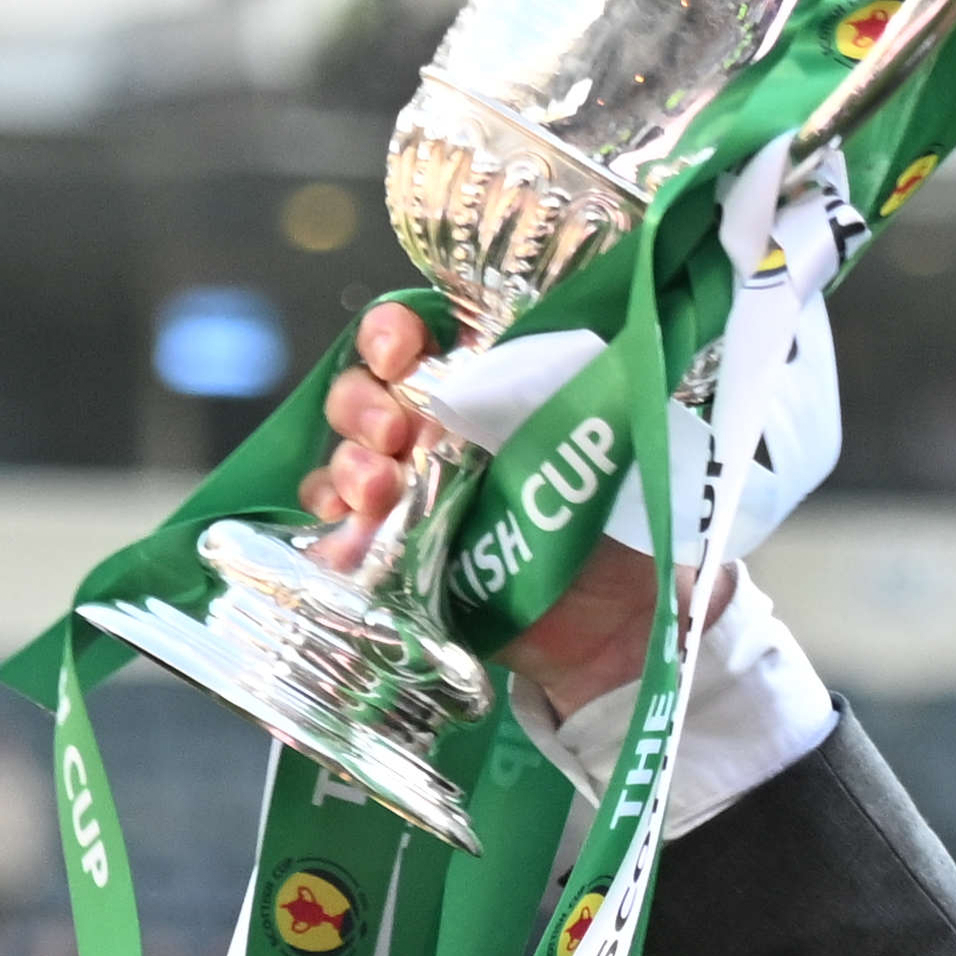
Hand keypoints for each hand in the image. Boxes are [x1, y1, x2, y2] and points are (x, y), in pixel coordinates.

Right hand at [308, 302, 670, 707]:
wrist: (618, 622)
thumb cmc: (616, 519)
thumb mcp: (598, 438)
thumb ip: (562, 385)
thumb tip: (529, 344)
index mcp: (475, 390)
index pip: (411, 339)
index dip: (391, 334)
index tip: (399, 354)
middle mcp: (427, 435)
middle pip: (360, 396)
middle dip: (362, 406)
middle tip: (394, 435)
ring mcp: (403, 497)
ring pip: (345, 464)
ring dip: (350, 470)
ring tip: (378, 491)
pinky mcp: (393, 560)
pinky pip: (340, 540)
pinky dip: (337, 538)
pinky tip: (351, 538)